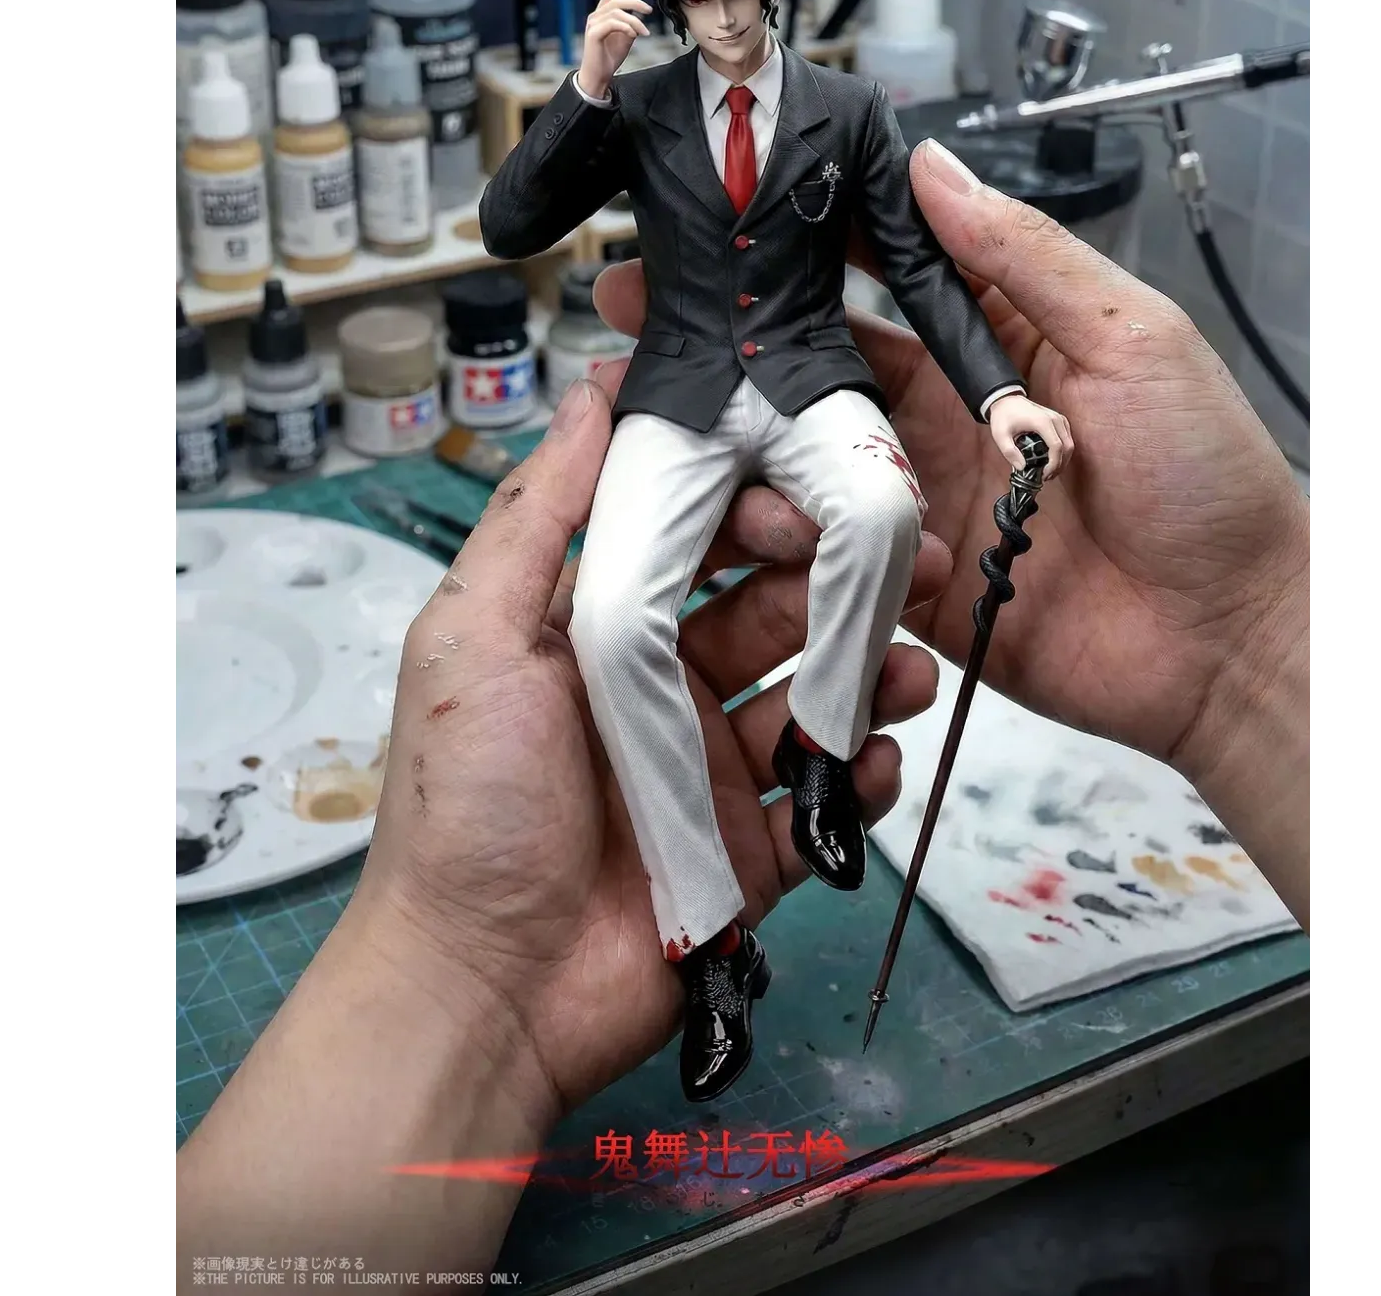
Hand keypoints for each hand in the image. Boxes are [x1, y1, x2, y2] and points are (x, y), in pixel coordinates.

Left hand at [353, 366, 952, 1115]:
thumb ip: (539, 515)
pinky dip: (861, 774)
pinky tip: (876, 761)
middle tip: (914, 560)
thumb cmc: (465, 805)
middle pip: (771, 607)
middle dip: (842, 579)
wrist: (480, 993)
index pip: (695, 536)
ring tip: (915, 667)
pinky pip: (824, 797)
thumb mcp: (473, 639)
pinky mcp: (749, 850)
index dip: (755, 508)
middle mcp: (660, 685)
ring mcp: (710, 769)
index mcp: (598, 626)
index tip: (803, 505)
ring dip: (871, 670)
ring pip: (813, 695)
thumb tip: (593, 388)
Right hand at [576, 0, 653, 99]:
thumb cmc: (609, 57)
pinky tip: (633, 35)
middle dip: (635, 1)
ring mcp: (593, 24)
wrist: (599, 76)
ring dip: (634, 20)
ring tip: (644, 32)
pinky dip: (626, 27)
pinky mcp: (593, 34)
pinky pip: (612, 23)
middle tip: (649, 10)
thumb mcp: (626, 37)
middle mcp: (596, 16)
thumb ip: (631, 23)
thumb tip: (640, 14)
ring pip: (616, 11)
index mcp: (603, 15)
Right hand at [593, 138, 1312, 926]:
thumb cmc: (1212, 480)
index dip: (802, 246)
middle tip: (643, 315)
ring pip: (809, 459)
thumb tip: (932, 164)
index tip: (721, 217)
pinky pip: (833, 553)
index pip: (881, 276)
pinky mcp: (912, 582)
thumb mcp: (1129, 337)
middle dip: (735, 341)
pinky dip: (798, 539)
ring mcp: (926, 500)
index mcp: (999, 342)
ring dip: (755, 444)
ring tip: (694, 426)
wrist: (1234, 642)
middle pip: (820, 369)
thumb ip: (1020, 256)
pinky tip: (769, 523)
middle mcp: (949, 416)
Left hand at [987, 391, 1071, 478]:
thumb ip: (1009, 452)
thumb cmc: (1004, 416)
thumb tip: (1022, 467)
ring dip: (1063, 460)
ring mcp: (1059, 418)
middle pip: (1067, 447)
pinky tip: (1053, 460)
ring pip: (1070, 444)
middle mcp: (1055, 419)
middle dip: (1060, 465)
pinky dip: (1063, 452)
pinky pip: (1067, 439)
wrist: (1007, 400)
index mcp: (1043, 422)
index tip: (1044, 475)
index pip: (1057, 447)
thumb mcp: (1000, 435)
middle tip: (1047, 476)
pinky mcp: (1060, 420)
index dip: (1053, 464)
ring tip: (1049, 471)